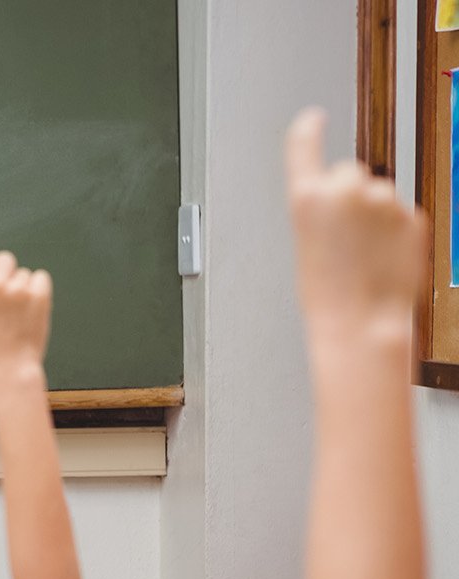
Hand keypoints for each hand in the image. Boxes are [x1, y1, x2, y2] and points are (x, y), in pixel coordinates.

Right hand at [0, 203, 51, 368]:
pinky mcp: (37, 292)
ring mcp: (16, 289)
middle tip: (9, 301)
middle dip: (9, 272)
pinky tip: (33, 311)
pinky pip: (41, 278)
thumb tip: (8, 268)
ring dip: (26, 288)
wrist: (11, 363)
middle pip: (6, 258)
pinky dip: (40, 292)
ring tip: (20, 313)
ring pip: (25, 273)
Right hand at [285, 108, 426, 338]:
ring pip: (379, 196)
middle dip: (350, 196)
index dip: (309, 130)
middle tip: (346, 236)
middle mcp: (346, 190)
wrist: (362, 321)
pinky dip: (395, 232)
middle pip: (350, 173)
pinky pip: (402, 214)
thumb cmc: (329, 294)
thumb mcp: (308, 244)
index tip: (313, 119)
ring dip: (375, 218)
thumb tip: (348, 199)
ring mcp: (383, 200)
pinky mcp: (412, 213)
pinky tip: (383, 258)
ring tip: (364, 255)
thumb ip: (324, 210)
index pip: (304, 146)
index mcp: (308, 198)